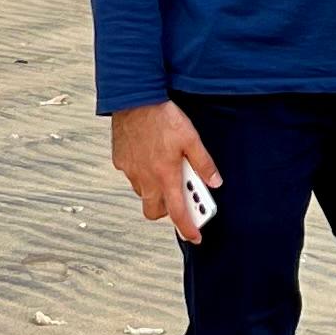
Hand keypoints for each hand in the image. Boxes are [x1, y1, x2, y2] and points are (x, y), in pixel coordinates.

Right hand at [111, 99, 219, 243]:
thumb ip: (203, 163)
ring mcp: (131, 171)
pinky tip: (150, 156)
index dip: (188, 229)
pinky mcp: (120, 161)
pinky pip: (133, 176)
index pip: (178, 213)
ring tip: (166, 169)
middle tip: (180, 195)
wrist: (134, 97)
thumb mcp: (191, 138)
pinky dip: (143, 173)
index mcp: (165, 175)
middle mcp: (146, 178)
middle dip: (168, 209)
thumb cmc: (162, 116)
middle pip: (155, 211)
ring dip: (155, 190)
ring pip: (143, 193)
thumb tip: (215, 181)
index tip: (195, 236)